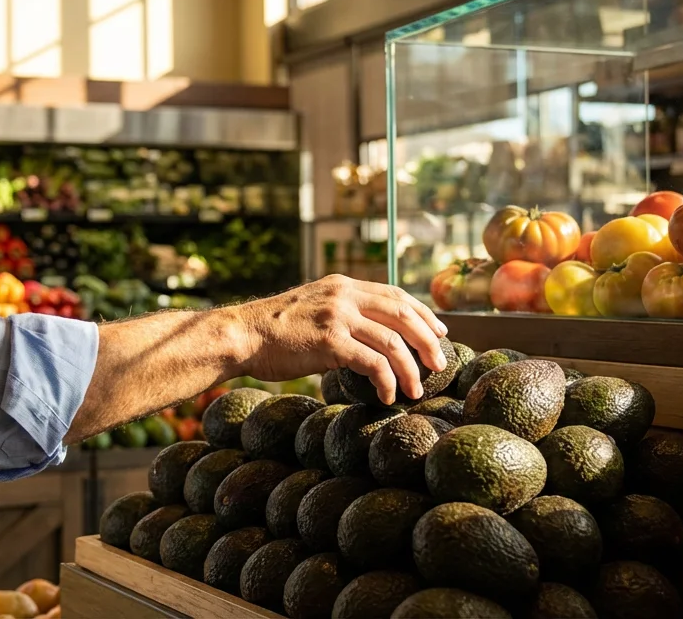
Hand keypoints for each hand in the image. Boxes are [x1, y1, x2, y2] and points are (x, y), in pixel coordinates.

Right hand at [237, 275, 448, 404]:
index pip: (395, 295)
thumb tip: (369, 336)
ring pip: (393, 342)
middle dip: (428, 340)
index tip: (440, 332)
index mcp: (342, 286)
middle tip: (439, 363)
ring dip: (410, 369)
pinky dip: (387, 381)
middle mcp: (343, 296)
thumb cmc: (274, 331)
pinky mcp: (329, 342)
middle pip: (403, 315)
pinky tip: (387, 396)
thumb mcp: (312, 308)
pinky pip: (372, 363)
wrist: (242, 335)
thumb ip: (340, 313)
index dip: (423, 314)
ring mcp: (336, 317)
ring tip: (416, 389)